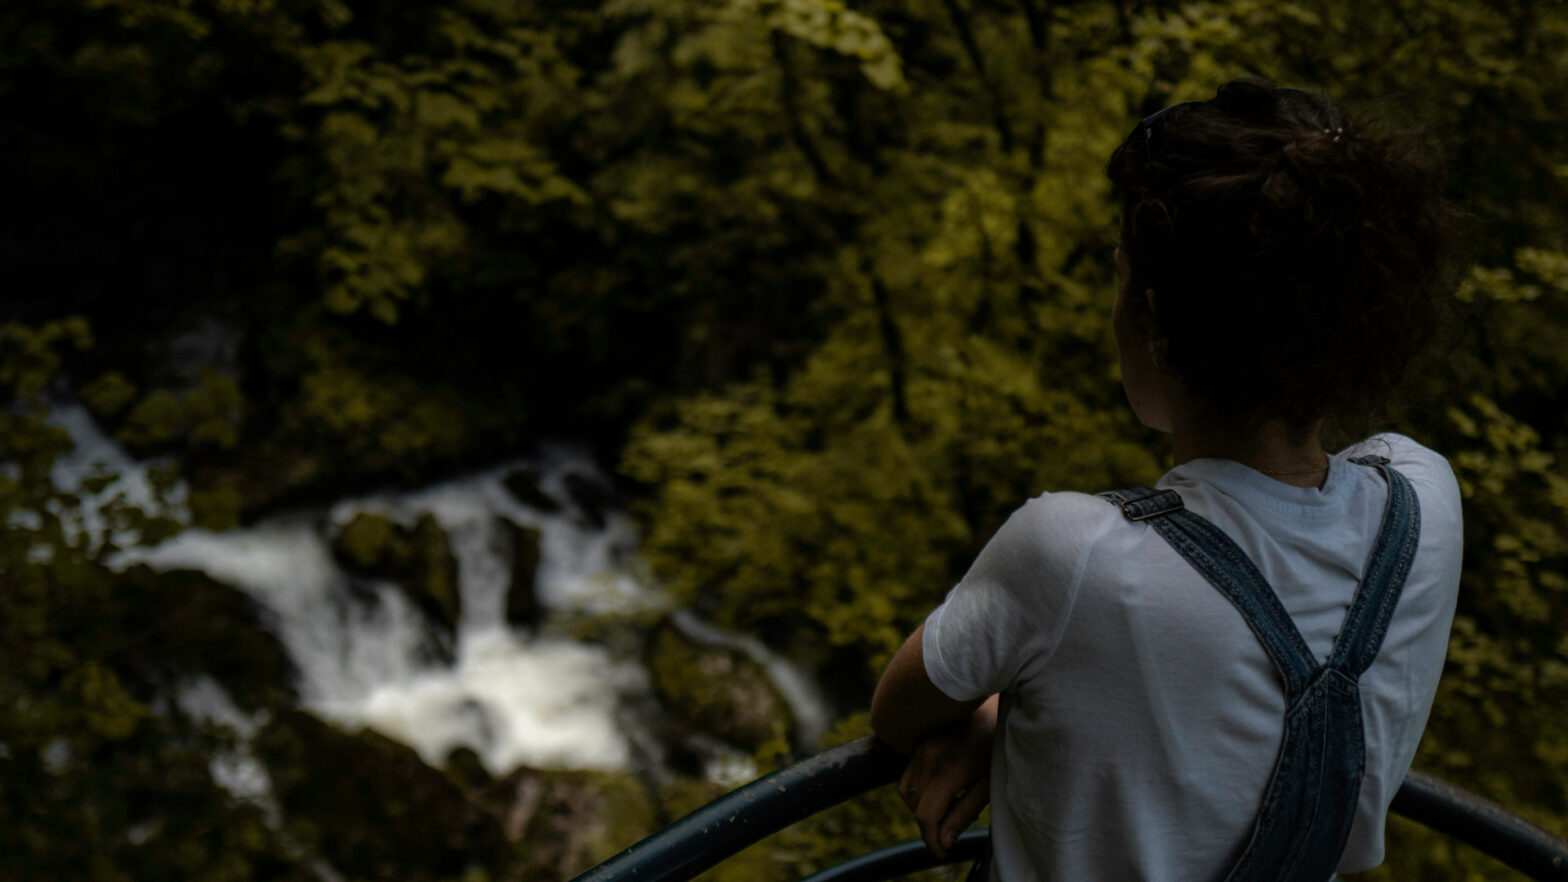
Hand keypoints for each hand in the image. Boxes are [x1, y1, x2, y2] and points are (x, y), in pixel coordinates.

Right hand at [898, 694, 997, 858]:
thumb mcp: (987, 783)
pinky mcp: (917, 744)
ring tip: (952, 801)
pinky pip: (907, 778)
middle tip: (959, 821)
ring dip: (924, 807)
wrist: (991, 703)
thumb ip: (963, 813)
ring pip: (909, 795)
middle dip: (934, 824)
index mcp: (948, 770)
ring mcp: (919, 748)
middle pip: (917, 808)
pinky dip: (917, 791)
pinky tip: (939, 788)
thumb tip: (942, 841)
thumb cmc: (995, 744)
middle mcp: (927, 757)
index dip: (931, 840)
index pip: (926, 817)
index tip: (943, 852)